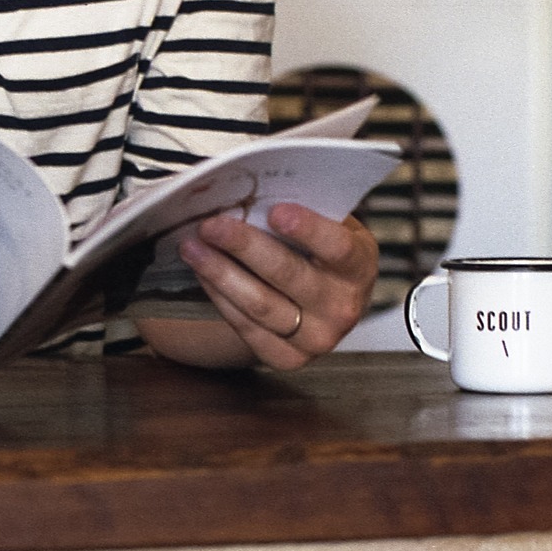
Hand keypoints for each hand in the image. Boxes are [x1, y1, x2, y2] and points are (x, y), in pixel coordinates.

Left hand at [175, 203, 377, 369]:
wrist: (328, 302)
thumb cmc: (321, 252)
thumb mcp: (330, 226)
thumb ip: (304, 211)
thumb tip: (251, 191)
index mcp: (359, 267)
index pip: (337, 248)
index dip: (308, 229)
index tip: (275, 211)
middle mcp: (343, 307)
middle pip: (288, 275)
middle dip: (244, 246)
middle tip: (211, 225)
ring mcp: (318, 338)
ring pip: (261, 304)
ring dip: (220, 273)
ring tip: (192, 248)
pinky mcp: (289, 359)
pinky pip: (247, 327)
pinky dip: (220, 298)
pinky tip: (204, 274)